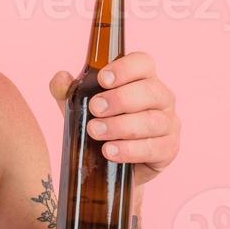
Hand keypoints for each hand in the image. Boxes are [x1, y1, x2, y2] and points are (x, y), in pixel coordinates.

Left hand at [48, 51, 179, 187]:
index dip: (125, 68)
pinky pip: (155, 148)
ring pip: (152, 121)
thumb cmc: (102, 124)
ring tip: (96, 131)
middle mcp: (161, 97)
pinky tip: (110, 151)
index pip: (143, 63)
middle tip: (95, 108)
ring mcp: (169, 123)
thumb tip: (60, 78)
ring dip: (121, 126)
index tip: (102, 79)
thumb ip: (68, 92)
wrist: (111, 165)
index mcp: (142, 79)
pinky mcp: (169, 148)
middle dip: (120, 99)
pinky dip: (130, 150)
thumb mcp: (80, 107)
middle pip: (150, 91)